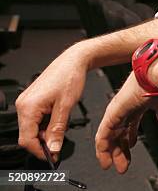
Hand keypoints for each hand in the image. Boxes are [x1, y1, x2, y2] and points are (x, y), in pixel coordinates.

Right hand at [16, 44, 88, 159]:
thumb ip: (57, 130)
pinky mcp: (32, 100)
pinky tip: (57, 117)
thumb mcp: (66, 107)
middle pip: (28, 134)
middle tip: (60, 143)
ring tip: (61, 124)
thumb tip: (53, 148)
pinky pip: (35, 119)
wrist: (74, 61)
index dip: (39, 151)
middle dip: (43, 141)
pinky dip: (45, 123)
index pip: (26, 139)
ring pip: (32, 127)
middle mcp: (23, 105)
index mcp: (28, 107)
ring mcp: (26, 102)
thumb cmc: (70, 77)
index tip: (52, 156)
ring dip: (45, 132)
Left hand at [95, 45, 157, 172]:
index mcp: (139, 103)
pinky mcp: (113, 112)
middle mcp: (127, 106)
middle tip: (121, 164)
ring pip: (109, 135)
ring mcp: (118, 109)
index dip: (128, 138)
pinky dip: (103, 147)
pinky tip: (104, 157)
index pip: (130, 125)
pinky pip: (104, 134)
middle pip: (119, 132)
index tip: (130, 149)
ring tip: (112, 165)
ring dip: (111, 152)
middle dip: (120, 149)